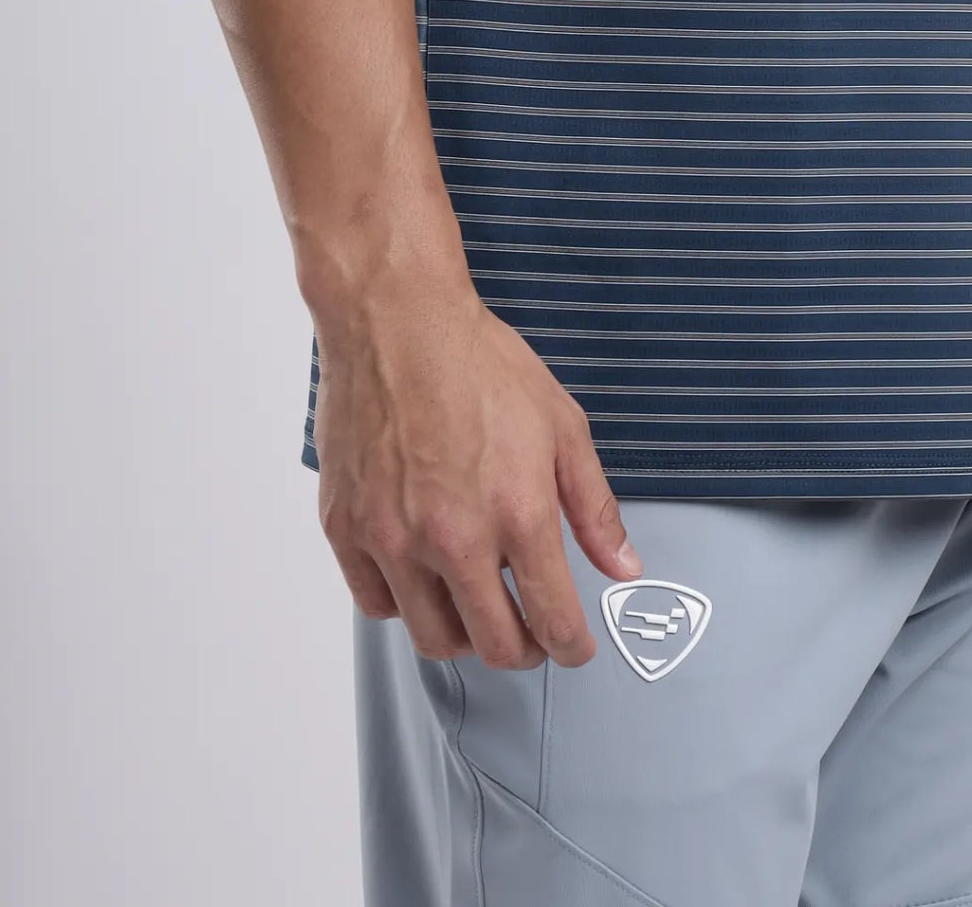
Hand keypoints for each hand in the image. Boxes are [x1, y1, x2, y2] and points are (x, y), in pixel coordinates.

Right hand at [311, 273, 642, 670]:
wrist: (396, 321)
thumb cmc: (480, 364)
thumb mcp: (562, 425)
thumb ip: (595, 507)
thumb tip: (624, 569)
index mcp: (518, 513)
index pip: (553, 621)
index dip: (571, 647)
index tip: (574, 647)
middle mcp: (453, 539)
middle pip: (493, 646)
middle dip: (524, 650)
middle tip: (531, 633)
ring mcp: (392, 539)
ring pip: (432, 637)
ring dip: (464, 634)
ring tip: (478, 605)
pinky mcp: (346, 530)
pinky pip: (376, 605)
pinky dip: (404, 604)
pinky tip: (423, 575)